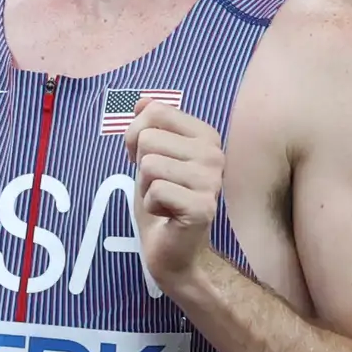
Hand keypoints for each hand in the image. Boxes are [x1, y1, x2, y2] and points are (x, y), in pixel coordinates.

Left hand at [128, 98, 224, 296]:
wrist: (174, 250)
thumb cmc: (162, 202)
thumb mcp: (150, 156)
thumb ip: (149, 126)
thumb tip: (141, 101)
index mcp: (205, 135)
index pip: (155, 111)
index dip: (137, 137)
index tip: (150, 161)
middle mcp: (214, 154)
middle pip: (147, 138)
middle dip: (140, 165)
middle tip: (158, 186)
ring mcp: (211, 180)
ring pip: (149, 164)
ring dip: (146, 188)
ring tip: (164, 200)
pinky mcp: (202, 207)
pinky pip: (155, 191)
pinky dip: (152, 206)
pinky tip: (167, 215)